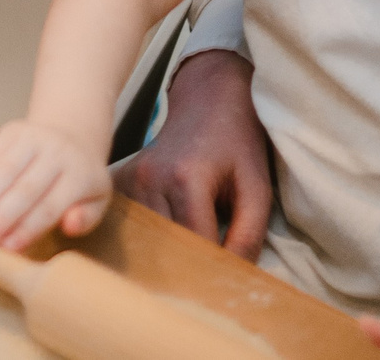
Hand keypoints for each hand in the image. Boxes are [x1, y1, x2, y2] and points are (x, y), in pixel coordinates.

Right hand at [0, 119, 112, 250]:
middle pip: (26, 189)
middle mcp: (57, 151)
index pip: (50, 206)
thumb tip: (70, 226)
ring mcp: (34, 136)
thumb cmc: (81, 178)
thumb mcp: (97, 200)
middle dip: (2, 217)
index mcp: (81, 174)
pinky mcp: (13, 130)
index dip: (28, 228)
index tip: (9, 248)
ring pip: (6, 170)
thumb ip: (86, 218)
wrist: (72, 134)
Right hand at [119, 48, 272, 259]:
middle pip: (166, 246)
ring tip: (189, 255)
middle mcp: (150, 179)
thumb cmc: (237, 140)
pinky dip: (148, 235)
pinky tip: (165, 235)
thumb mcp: (257, 186)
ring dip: (166, 252)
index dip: (215, 269)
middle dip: (189, 265)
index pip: (196, 246)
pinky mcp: (122, 179)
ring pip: (146, 239)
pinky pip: (132, 222)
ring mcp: (131, 178)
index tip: (226, 281)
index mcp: (186, 179)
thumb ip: (249, 234)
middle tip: (208, 275)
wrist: (208, 98)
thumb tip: (235, 277)